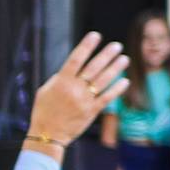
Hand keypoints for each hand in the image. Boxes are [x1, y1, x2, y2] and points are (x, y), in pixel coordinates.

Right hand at [31, 33, 129, 149]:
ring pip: (103, 81)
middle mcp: (74, 89)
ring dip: (115, 68)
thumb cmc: (44, 110)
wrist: (47, 134)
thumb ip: (60, 78)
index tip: (95, 35)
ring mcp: (84, 100)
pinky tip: (125, 80)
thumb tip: (74, 67)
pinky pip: (107, 97)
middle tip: (117, 45)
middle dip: (106, 55)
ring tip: (124, 58)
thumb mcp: (46, 90)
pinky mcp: (91, 111)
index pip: (75, 59)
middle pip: (93, 68)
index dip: (86, 46)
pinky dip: (117, 89)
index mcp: (61, 82)